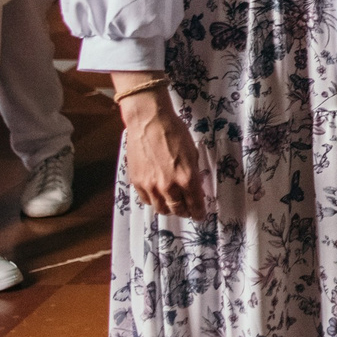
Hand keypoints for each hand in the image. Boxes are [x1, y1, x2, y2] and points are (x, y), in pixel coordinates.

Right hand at [119, 87, 207, 217]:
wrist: (149, 121)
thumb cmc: (174, 131)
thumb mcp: (192, 152)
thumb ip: (193, 173)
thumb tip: (195, 186)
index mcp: (187, 178)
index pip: (195, 204)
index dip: (198, 212)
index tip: (200, 215)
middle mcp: (169, 186)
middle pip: (177, 209)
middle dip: (184, 212)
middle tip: (187, 210)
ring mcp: (150, 186)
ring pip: (161, 208)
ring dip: (169, 208)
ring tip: (172, 204)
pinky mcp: (137, 182)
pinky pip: (146, 200)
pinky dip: (153, 200)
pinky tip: (157, 195)